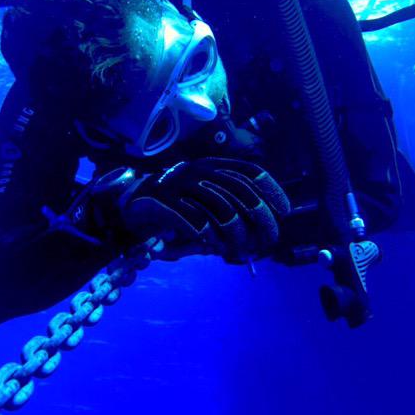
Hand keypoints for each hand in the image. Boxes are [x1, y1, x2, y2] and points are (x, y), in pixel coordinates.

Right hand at [119, 158, 289, 261]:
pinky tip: (209, 243)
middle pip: (241, 192)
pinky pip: (192, 219)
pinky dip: (205, 234)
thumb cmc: (176, 208)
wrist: (130, 205)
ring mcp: (180, 184)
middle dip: (259, 219)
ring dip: (233, 232)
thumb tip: (261, 234)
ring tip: (235, 248)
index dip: (271, 190)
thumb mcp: (206, 204)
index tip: (284, 211)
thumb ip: (230, 212)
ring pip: (220, 207)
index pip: (249, 172)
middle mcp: (199, 170)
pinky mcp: (162, 202)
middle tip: (266, 241)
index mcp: (212, 166)